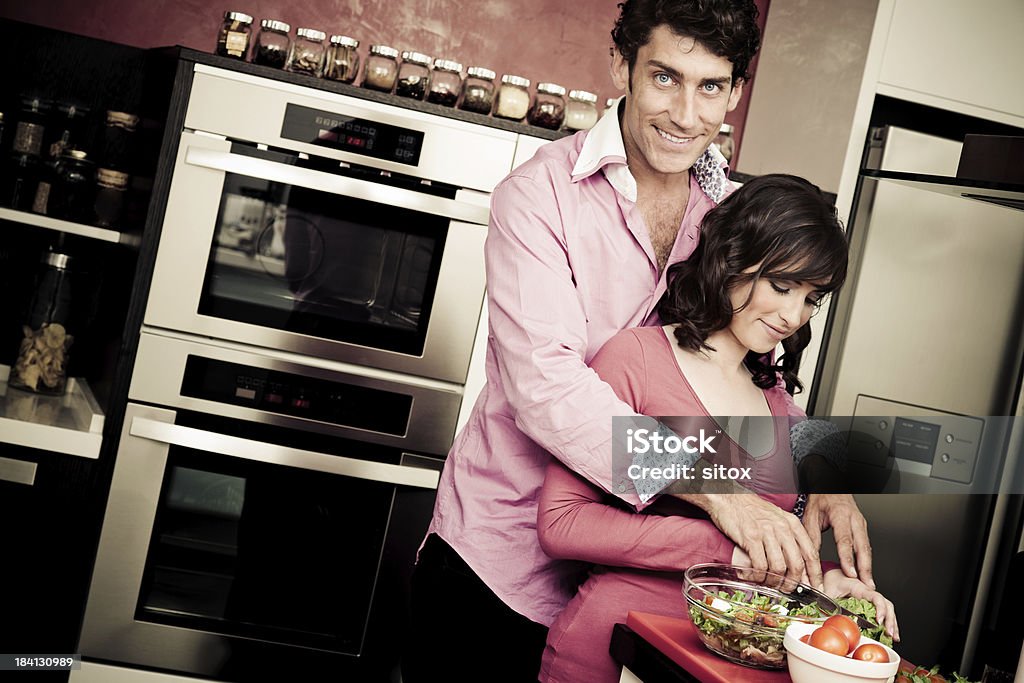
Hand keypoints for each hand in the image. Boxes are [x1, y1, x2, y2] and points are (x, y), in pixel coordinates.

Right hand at [703, 494, 822, 589]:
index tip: (815, 587)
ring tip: (767, 583)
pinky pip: (760, 565)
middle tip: (787, 590)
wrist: (728, 498)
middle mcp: (782, 527)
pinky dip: (758, 576)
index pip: (810, 553)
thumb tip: (797, 565)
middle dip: (793, 583)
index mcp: (792, 523)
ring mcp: (767, 532)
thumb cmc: (750, 510)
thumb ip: (788, 539)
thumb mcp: (776, 519)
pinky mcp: (750, 538)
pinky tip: (754, 576)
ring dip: (773, 581)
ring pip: (779, 568)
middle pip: (797, 564)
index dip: (814, 574)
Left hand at [802, 494, 873, 588]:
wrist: (831, 487)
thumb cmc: (821, 499)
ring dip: (868, 566)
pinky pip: (866, 545)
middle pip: (862, 546)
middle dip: (865, 567)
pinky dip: (866, 560)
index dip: (848, 558)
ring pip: (867, 548)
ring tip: (868, 583)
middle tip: (866, 584)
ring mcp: (861, 524)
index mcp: (841, 515)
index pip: (845, 540)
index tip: (850, 573)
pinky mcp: (862, 528)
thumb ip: (812, 537)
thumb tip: (811, 559)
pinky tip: (865, 571)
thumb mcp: (811, 515)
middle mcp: (855, 520)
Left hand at [822, 569, 898, 641]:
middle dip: (890, 620)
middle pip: (886, 604)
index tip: (879, 621)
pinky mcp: (869, 604)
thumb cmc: (829, 579)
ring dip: (892, 623)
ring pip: (887, 609)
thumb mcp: (826, 592)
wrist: (829, 574)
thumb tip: (823, 619)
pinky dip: (887, 622)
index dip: (880, 609)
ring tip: (893, 637)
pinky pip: (882, 612)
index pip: (876, 597)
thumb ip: (826, 604)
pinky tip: (889, 633)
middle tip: (890, 633)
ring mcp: (870, 598)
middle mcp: (868, 592)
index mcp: (859, 587)